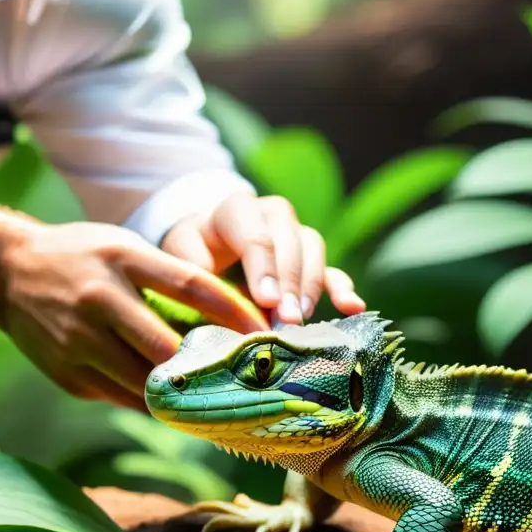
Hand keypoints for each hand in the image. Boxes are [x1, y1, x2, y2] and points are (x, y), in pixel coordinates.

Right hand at [1, 222, 268, 410]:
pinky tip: (169, 400)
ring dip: (180, 393)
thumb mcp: (123, 247)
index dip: (233, 313)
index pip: (191, 286)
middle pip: (167, 347)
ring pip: (144, 382)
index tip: (264, 333)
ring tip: (211, 397)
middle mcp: (98, 300)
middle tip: (242, 378)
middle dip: (207, 367)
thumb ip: (169, 276)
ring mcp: (77, 343)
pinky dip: (148, 400)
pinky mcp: (67, 376)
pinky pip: (120, 397)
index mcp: (120, 260)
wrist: (6, 274)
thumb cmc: (79, 256)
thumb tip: (228, 317)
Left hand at [161, 190, 365, 324]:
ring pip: (313, 251)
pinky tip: (352, 308)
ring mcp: (295, 233)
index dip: (264, 268)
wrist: (206, 238)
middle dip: (289, 283)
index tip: (267, 301)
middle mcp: (272, 214)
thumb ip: (191, 265)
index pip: (255, 235)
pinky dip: (342, 287)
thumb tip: (212, 293)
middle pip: (289, 243)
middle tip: (286, 320)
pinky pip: (331, 268)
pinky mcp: (310, 257)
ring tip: (300, 321)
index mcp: (236, 209)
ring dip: (310, 288)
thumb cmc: (192, 247)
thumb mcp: (179, 250)